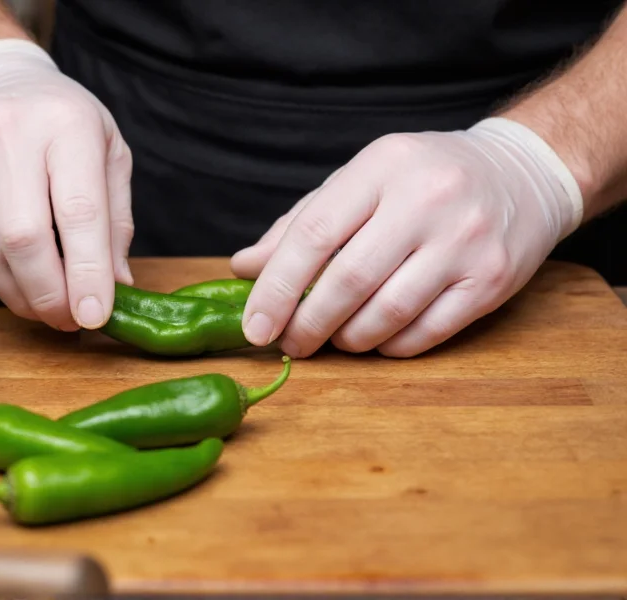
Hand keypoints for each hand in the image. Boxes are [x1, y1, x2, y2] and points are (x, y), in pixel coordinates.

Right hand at [0, 39, 133, 330]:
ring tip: (44, 306)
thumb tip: (115, 286)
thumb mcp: (107, 152)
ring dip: (19, 295)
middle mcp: (7, 132)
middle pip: (24, 239)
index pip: (79, 212)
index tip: (94, 316)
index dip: (87, 273)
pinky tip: (12, 280)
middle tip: (68, 321)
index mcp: (66, 124)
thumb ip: (115, 220)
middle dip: (50, 295)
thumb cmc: (59, 122)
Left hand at [231, 117, 583, 357]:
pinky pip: (426, 332)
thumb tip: (244, 268)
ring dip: (347, 339)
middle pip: (348, 281)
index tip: (254, 326)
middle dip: (307, 324)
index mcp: (383, 167)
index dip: (276, 288)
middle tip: (288, 343)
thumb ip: (301, 223)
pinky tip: (376, 337)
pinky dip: (389, 345)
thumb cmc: (423, 178)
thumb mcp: (361, 181)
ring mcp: (464, 241)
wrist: (521, 174)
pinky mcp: (491, 280)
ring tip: (333, 338)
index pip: (314, 234)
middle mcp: (427, 200)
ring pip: (387, 314)